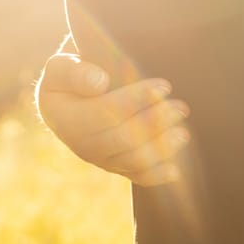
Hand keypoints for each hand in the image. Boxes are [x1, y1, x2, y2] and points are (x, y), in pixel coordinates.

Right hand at [34, 53, 190, 186]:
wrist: (66, 100)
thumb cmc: (68, 75)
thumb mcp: (60, 67)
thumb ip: (75, 73)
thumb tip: (99, 83)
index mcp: (67, 118)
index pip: (106, 111)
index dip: (137, 99)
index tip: (165, 86)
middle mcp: (81, 145)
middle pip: (122, 138)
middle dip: (155, 123)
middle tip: (181, 108)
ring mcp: (98, 159)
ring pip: (131, 159)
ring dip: (160, 148)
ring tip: (183, 133)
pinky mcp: (112, 166)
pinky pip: (133, 175)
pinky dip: (154, 175)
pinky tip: (174, 171)